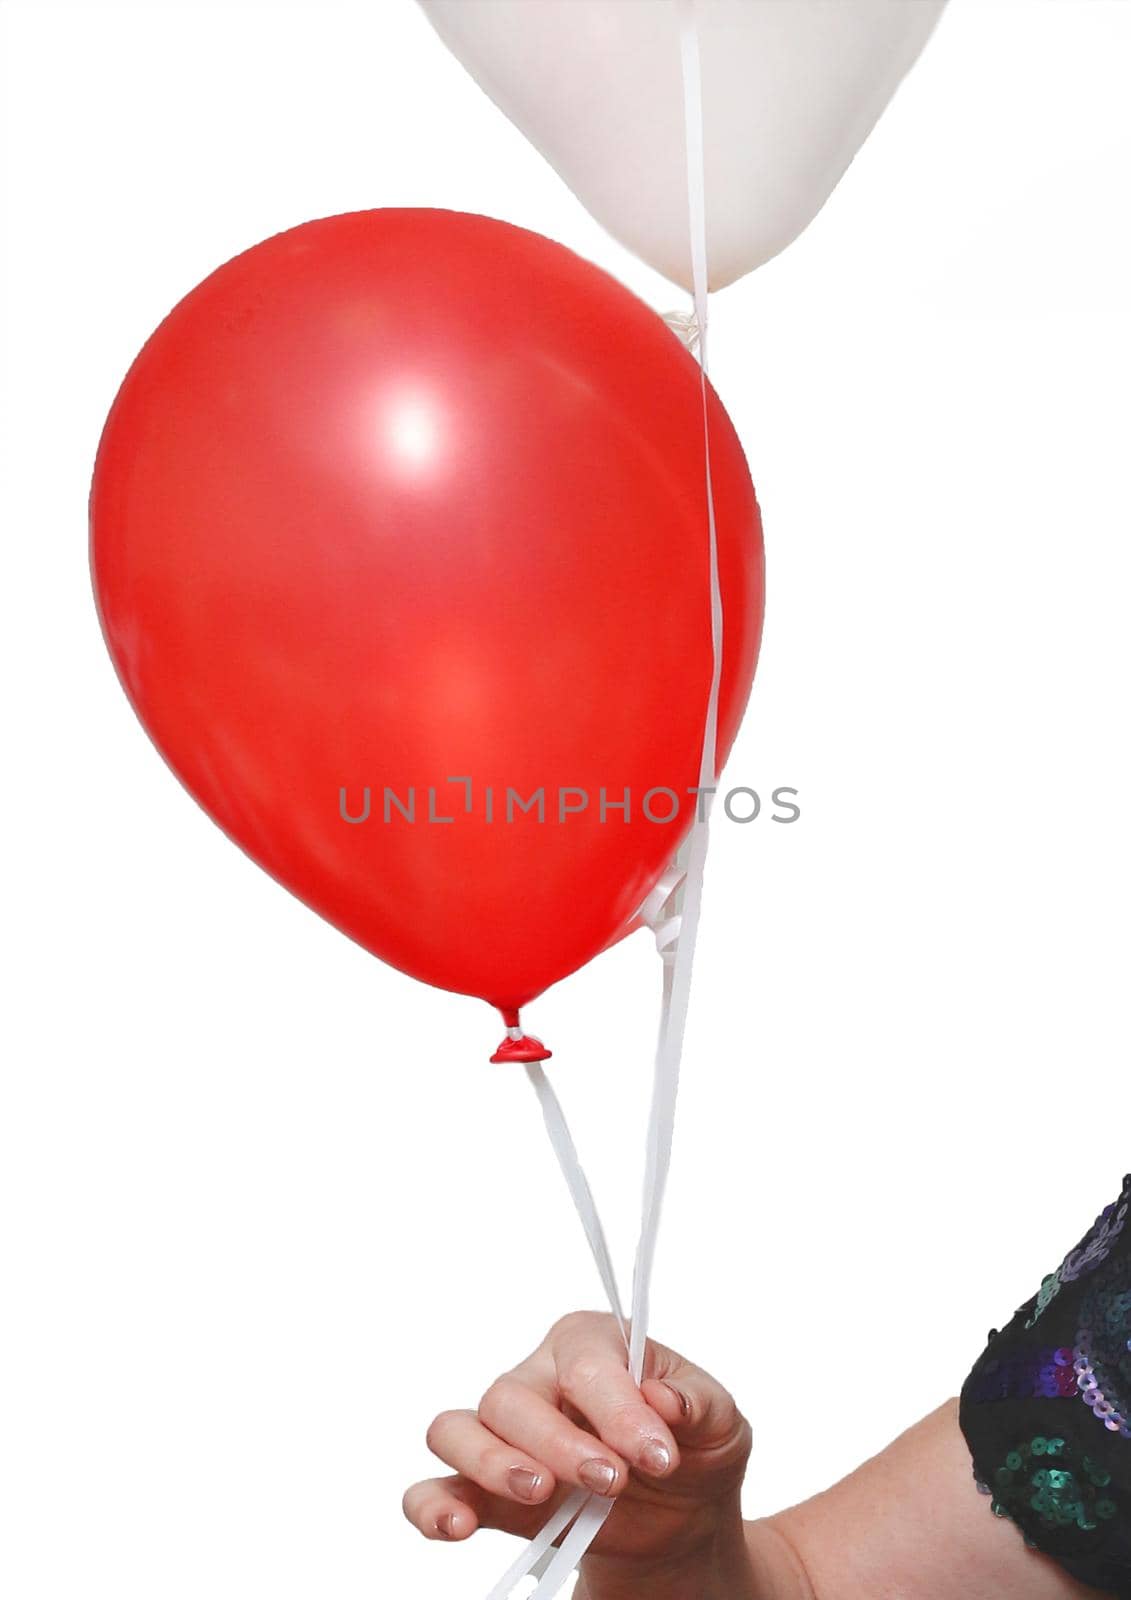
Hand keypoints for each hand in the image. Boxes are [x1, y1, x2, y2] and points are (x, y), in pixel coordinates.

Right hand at [403, 1311, 754, 1594]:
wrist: (682, 1520)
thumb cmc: (693, 1449)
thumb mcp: (721, 1424)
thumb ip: (699, 1403)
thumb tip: (663, 1398)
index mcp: (592, 1344)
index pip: (586, 1362)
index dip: (617, 1409)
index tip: (657, 1455)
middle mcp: (537, 1378)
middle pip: (513, 1395)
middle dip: (560, 1444)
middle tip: (612, 1483)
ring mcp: (504, 1436)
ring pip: (458, 1429)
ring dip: (490, 1462)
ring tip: (539, 1495)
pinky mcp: (486, 1491)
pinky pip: (433, 1487)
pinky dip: (433, 1505)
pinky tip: (454, 1525)